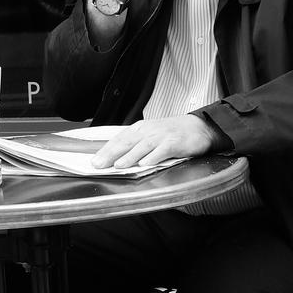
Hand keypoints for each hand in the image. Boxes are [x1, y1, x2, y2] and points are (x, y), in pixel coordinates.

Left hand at [91, 116, 216, 168]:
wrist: (198, 127)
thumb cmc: (171, 133)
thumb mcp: (150, 135)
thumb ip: (134, 145)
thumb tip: (114, 157)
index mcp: (140, 129)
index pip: (119, 139)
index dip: (105, 150)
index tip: (94, 161)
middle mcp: (148, 131)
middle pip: (126, 142)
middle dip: (111, 154)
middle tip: (99, 164)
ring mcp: (161, 136)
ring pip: (142, 146)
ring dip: (130, 156)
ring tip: (119, 165)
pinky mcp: (174, 143)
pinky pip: (162, 150)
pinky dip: (153, 157)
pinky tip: (145, 164)